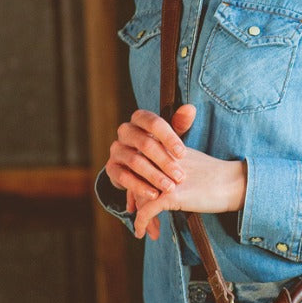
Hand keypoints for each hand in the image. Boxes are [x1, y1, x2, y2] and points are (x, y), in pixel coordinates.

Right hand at [104, 106, 196, 237]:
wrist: (142, 164)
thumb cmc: (160, 145)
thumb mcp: (171, 134)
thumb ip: (181, 123)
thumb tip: (190, 108)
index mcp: (140, 118)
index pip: (153, 122)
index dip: (169, 138)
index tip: (183, 154)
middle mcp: (125, 131)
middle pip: (144, 143)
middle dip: (164, 161)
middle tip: (180, 176)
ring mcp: (116, 150)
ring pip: (134, 161)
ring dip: (154, 176)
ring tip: (170, 187)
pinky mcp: (111, 168)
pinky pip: (123, 177)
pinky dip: (139, 187)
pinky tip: (154, 195)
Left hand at [132, 152, 246, 239]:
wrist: (233, 182)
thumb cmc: (215, 175)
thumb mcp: (188, 161)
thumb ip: (169, 163)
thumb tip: (154, 178)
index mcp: (163, 148)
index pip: (137, 164)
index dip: (133, 183)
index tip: (134, 199)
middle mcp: (160, 160)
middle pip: (135, 180)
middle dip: (135, 200)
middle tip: (136, 213)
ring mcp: (164, 177)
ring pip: (139, 197)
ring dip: (139, 215)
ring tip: (147, 229)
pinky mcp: (170, 195)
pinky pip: (146, 211)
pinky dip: (140, 223)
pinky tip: (141, 233)